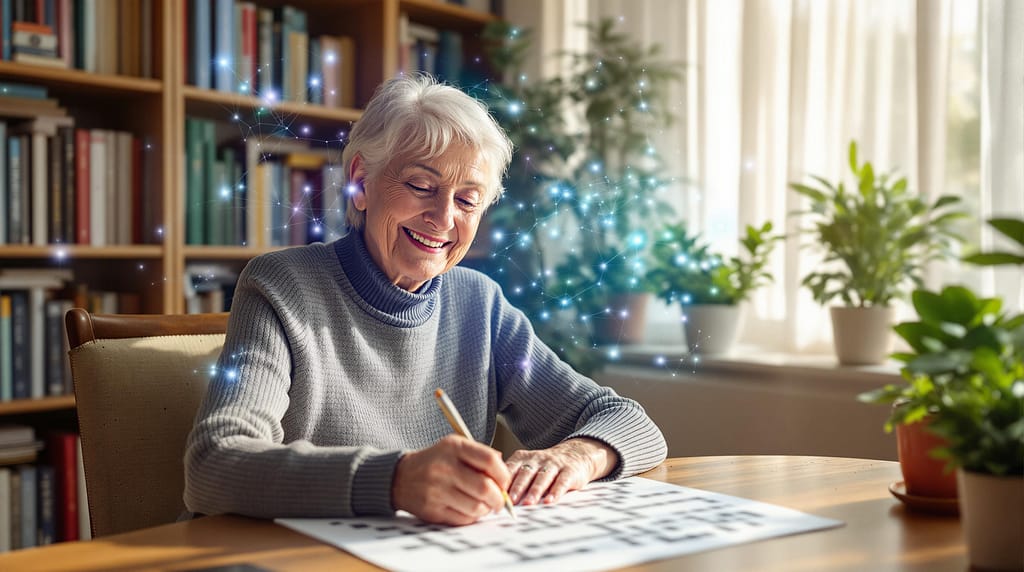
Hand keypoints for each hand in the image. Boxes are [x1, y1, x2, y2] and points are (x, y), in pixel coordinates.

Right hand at [391, 435, 510, 525]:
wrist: (400, 477)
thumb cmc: (434, 462)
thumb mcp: (454, 447)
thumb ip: (480, 455)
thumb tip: (504, 472)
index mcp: (453, 447)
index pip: (489, 460)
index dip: (503, 474)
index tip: (504, 482)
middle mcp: (444, 468)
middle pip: (485, 487)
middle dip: (499, 498)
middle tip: (500, 501)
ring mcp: (437, 490)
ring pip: (476, 507)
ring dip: (486, 509)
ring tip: (484, 505)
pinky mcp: (432, 510)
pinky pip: (463, 519)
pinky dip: (472, 517)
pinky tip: (469, 510)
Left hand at [504, 437, 616, 505]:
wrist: (577, 454)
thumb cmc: (545, 466)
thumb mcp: (527, 465)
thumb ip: (512, 477)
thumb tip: (491, 497)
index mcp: (523, 458)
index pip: (510, 469)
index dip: (503, 482)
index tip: (495, 494)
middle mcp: (537, 459)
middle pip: (526, 473)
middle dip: (517, 487)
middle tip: (510, 500)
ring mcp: (554, 464)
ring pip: (543, 477)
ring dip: (535, 491)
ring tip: (528, 503)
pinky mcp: (570, 471)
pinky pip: (562, 482)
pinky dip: (555, 492)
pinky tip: (549, 501)